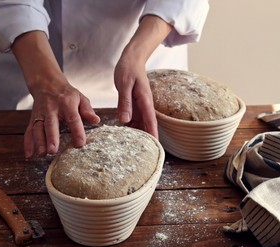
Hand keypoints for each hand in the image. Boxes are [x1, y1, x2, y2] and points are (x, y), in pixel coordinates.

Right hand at [24, 81, 99, 157]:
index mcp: (67, 104)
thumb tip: (96, 120)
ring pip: (38, 128)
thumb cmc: (66, 94)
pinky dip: (28, 143)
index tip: (80, 144)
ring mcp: (40, 114)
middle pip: (50, 124)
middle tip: (52, 150)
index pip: (73, 118)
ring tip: (42, 154)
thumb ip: (87, 110)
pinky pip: (29, 131)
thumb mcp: (80, 98)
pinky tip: (29, 155)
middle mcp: (51, 108)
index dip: (77, 131)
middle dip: (51, 137)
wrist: (46, 83)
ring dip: (39, 142)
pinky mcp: (33, 118)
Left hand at [114, 15, 173, 138]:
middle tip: (143, 154)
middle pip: (147, 125)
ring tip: (133, 149)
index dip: (153, 134)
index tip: (155, 147)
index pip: (150, 121)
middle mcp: (144, 105)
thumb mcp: (124, 85)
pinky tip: (125, 135)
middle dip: (147, 139)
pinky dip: (131, 127)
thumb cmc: (128, 70)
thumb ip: (125, 102)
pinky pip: (134, 119)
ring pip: (140, 124)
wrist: (131, 59)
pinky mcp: (134, 105)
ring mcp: (139, 106)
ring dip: (138, 134)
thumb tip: (125, 120)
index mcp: (145, 101)